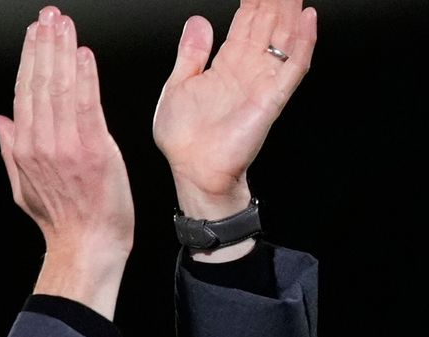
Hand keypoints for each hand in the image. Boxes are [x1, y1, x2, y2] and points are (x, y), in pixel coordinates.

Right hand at [0, 6, 132, 319]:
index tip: (34, 34)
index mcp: (25, 149)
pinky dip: (84, 77)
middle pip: (39, 84)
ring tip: (64, 25)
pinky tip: (84, 55)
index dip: (29, 60)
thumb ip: (10, 150)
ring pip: (60, 88)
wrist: (87, 244)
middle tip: (48, 17)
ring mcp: (67, 146)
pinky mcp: (94, 149)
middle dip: (44, 45)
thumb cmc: (62, 220)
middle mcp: (42, 144)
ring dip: (62, 52)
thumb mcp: (24, 187)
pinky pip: (86, 104)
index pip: (24, 94)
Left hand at [153, 0, 317, 218]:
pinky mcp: (272, 99)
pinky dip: (303, 43)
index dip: (253, 1)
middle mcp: (247, 71)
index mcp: (225, 66)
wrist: (193, 170)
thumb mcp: (177, 86)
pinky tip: (308, 19)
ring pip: (284, 38)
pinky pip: (293, 67)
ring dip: (290, 13)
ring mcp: (262, 82)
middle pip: (268, 25)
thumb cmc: (184, 139)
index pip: (245, 24)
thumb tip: (198, 20)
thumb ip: (190, 53)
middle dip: (274, 1)